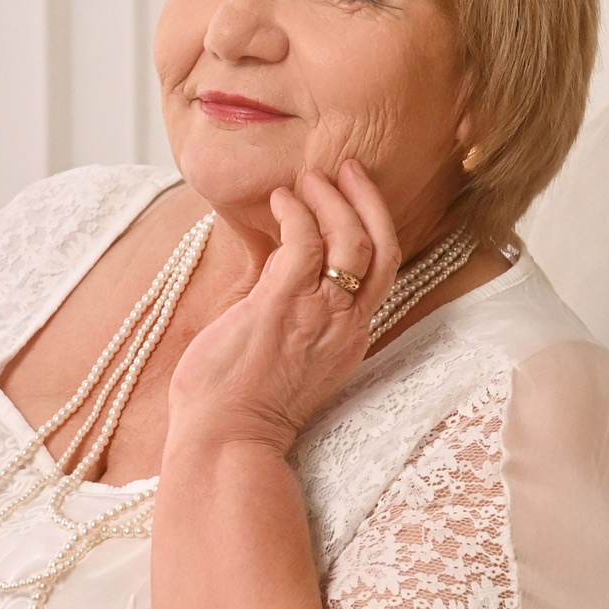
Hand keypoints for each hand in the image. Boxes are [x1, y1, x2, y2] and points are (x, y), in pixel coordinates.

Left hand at [168, 160, 405, 456]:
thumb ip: (288, 311)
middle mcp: (345, 324)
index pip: (382, 272)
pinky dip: (295, 213)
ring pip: (351, 240)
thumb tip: (271, 268)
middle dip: (366, 200)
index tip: (354, 196)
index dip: (374, 226)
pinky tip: (279, 200)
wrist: (226, 440)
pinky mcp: (283, 305)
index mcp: (349, 337)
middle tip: (344, 169)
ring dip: (331, 200)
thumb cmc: (239, 404)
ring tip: (308, 179)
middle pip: (382, 248)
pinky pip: (304, 243)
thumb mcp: (283, 354)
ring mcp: (319, 314)